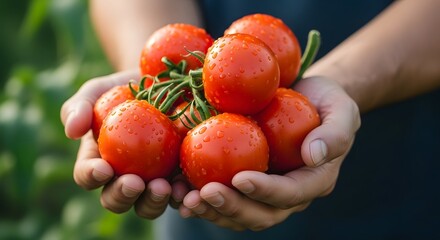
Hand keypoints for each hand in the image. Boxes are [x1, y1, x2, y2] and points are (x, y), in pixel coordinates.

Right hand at [60, 70, 187, 218]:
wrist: (160, 86)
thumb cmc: (123, 89)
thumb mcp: (98, 91)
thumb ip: (79, 107)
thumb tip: (72, 131)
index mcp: (98, 161)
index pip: (88, 175)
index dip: (92, 176)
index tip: (104, 168)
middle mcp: (123, 177)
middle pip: (117, 199)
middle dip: (124, 195)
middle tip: (135, 182)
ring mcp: (152, 181)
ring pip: (148, 205)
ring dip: (154, 202)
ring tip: (164, 188)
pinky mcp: (178, 178)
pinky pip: (178, 194)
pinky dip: (182, 196)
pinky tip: (187, 189)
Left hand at [178, 76, 360, 230]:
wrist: (307, 99)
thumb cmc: (326, 102)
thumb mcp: (342, 110)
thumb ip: (335, 133)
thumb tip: (313, 155)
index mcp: (312, 181)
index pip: (289, 194)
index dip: (265, 191)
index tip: (240, 178)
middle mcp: (287, 194)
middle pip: (260, 214)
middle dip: (231, 207)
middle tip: (204, 194)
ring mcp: (263, 191)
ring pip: (238, 213)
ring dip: (210, 210)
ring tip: (184, 198)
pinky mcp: (243, 181)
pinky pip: (223, 196)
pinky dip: (200, 198)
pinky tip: (177, 189)